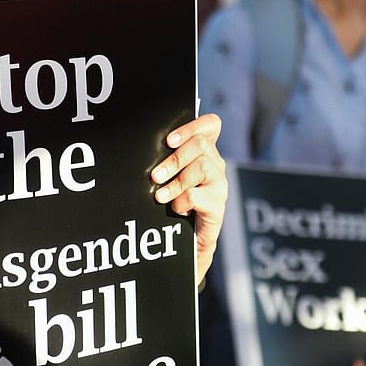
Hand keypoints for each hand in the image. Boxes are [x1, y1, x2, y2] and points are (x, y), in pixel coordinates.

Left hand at [151, 113, 227, 284]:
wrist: (188, 240)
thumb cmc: (175, 203)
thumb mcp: (170, 177)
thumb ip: (166, 160)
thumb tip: (144, 146)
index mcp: (206, 153)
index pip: (211, 125)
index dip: (192, 126)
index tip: (170, 140)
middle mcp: (217, 165)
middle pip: (201, 144)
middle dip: (174, 159)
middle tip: (155, 176)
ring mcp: (220, 185)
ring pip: (202, 167)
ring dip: (176, 182)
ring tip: (161, 196)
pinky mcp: (218, 205)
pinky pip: (196, 195)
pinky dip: (180, 202)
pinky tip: (177, 209)